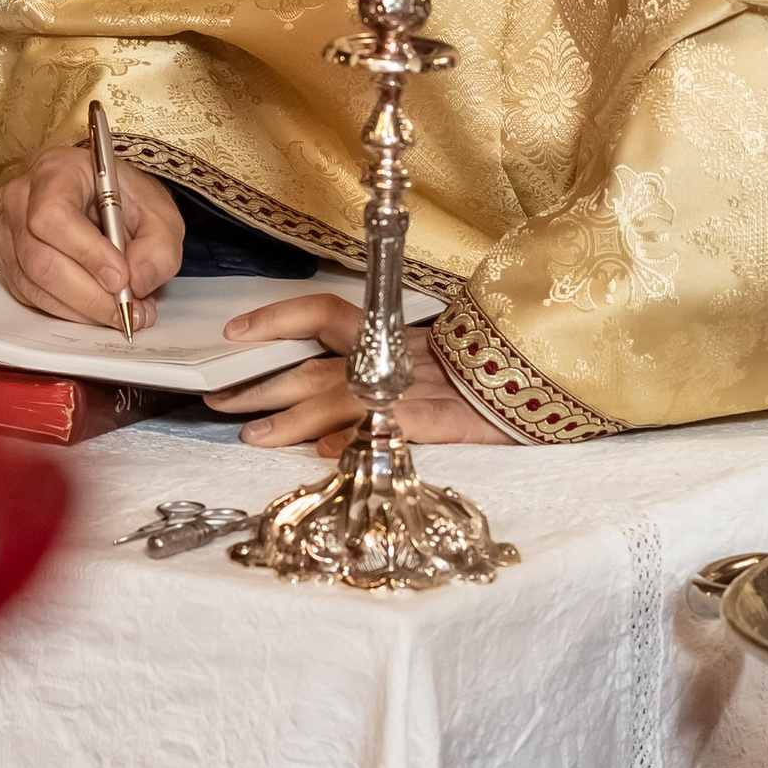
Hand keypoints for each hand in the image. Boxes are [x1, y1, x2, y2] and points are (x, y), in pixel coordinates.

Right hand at [0, 138, 182, 327]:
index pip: (53, 214)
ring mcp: (9, 232)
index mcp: (57, 171)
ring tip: (121, 311)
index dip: (87, 252)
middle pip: (39, 258)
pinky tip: (97, 307)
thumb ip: (157, 248)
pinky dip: (69, 310)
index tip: (121, 278)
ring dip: (81, 307)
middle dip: (88, 293)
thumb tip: (136, 282)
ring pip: (34, 283)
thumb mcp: (160, 215)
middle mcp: (23, 199)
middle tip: (126, 307)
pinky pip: (31, 296)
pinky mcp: (10, 262)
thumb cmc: (128, 201)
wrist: (112, 206)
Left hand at [203, 302, 511, 452]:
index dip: (276, 319)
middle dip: (260, 384)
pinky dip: (361, 437)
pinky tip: (328, 454)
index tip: (231, 333)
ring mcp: (420, 390)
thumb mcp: (428, 368)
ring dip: (292, 417)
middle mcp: (396, 359)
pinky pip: (396, 427)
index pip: (323, 313)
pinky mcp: (450, 422)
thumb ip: (378, 382)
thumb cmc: (486, 377)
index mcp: (390, 338)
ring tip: (250, 435)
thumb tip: (323, 427)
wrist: (551, 379)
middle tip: (215, 398)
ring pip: (342, 396)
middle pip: (314, 365)